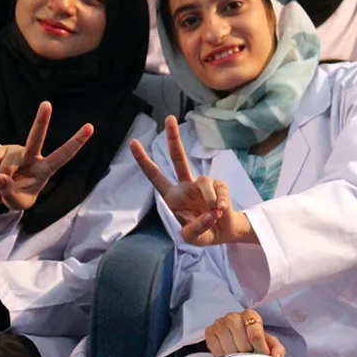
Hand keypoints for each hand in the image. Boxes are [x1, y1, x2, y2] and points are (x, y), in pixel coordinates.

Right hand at [0, 102, 93, 210]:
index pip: (63, 156)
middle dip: (41, 120)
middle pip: (35, 138)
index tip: (90, 127)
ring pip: (6, 165)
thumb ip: (9, 193)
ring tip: (1, 188)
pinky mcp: (0, 150)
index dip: (76, 142)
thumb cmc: (17, 196)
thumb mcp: (16, 203)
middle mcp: (31, 156)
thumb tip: (0, 176)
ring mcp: (15, 151)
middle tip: (46, 104)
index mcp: (44, 169)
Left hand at [130, 116, 248, 246]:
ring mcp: (202, 185)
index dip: (143, 160)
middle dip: (173, 137)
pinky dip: (221, 203)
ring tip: (214, 214)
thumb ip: (196, 229)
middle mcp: (185, 186)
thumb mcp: (192, 238)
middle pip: (177, 157)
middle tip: (169, 118)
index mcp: (172, 196)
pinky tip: (221, 212)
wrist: (223, 233)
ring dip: (209, 200)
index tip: (133, 142)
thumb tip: (211, 213)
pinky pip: (219, 190)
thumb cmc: (202, 232)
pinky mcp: (219, 186)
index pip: (155, 175)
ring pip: (203, 182)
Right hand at [205, 309, 285, 356]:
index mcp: (250, 315)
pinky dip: (223, 356)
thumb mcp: (269, 344)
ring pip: (228, 346)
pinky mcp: (209, 331)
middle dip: (248, 354)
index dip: (260, 348)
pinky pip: (216, 348)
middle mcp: (233, 316)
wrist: (236, 341)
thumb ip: (277, 349)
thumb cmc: (254, 342)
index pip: (255, 332)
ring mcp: (219, 323)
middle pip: (242, 342)